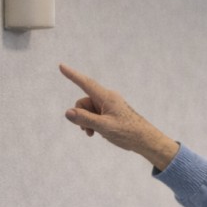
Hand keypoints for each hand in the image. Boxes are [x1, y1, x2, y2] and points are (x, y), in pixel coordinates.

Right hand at [58, 64, 179, 167]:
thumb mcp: (103, 127)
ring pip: (88, 109)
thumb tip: (68, 112)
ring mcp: (109, 105)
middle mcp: (107, 98)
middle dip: (81, 116)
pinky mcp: (111, 112)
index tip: (61, 66)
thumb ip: (85, 119)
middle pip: (84, 102)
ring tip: (93, 133)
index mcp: (106, 97)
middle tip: (88, 131)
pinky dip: (93, 122)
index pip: (85, 83)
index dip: (72, 75)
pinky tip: (97, 132)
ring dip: (86, 121)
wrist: (145, 140)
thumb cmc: (128, 132)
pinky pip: (95, 114)